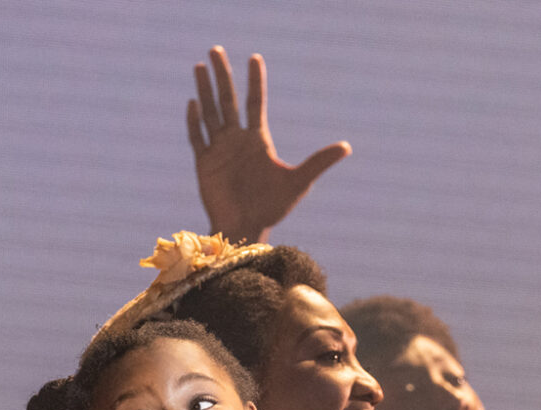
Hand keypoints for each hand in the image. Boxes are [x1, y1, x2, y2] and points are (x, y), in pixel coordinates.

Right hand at [188, 46, 350, 242]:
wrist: (246, 229)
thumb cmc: (274, 209)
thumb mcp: (299, 182)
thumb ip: (319, 162)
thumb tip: (347, 147)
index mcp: (258, 140)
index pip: (255, 102)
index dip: (255, 80)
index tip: (254, 58)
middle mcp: (237, 140)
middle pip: (228, 99)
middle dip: (222, 75)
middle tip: (215, 49)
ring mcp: (219, 151)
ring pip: (210, 112)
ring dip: (205, 89)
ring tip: (199, 66)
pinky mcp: (204, 164)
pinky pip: (197, 137)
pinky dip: (194, 121)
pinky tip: (193, 102)